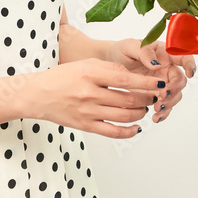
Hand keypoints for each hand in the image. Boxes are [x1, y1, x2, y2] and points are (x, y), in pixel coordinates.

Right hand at [32, 57, 169, 138]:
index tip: (160, 83)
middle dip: (146, 98)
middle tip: (154, 96)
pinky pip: (112, 132)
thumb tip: (132, 77)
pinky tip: (136, 128)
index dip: (146, 83)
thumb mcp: (85, 64)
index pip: (125, 79)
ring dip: (140, 113)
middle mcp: (90, 93)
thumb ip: (109, 68)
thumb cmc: (62, 77)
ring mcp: (88, 111)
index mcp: (90, 74)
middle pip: (128, 99)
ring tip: (144, 108)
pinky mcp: (85, 126)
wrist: (37, 95)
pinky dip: (128, 132)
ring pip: (124, 116)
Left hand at [103, 37, 195, 123]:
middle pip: (180, 81)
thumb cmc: (122, 51)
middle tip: (162, 95)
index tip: (190, 73)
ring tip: (157, 108)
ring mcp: (162, 83)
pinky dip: (163, 113)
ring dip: (169, 103)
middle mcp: (167, 69)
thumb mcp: (130, 46)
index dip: (190, 65)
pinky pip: (165, 106)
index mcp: (164, 54)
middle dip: (174, 90)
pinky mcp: (155, 95)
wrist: (111, 63)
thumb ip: (144, 52)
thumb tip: (157, 65)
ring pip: (175, 95)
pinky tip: (156, 117)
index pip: (183, 57)